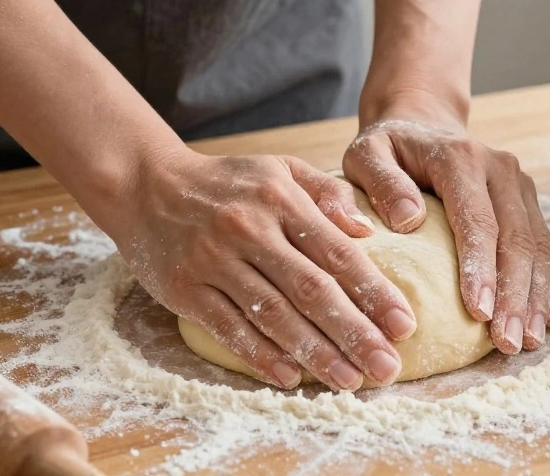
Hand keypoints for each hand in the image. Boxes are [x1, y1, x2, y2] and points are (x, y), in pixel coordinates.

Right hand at [105, 148, 417, 390]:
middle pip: (311, 290)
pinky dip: (259, 354)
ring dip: (315, 352)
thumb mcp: (280, 169)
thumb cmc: (226, 182)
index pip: (337, 253)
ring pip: (273, 315)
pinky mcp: (185, 288)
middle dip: (354, 332)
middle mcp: (249, 230)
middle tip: (387, 366)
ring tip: (349, 380)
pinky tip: (291, 376)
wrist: (145, 184)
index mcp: (280, 200)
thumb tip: (366, 230)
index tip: (404, 325)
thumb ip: (327, 193)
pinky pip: (228, 328)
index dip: (373, 292)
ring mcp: (214, 261)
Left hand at [343, 106, 549, 355]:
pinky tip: (542, 320)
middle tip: (507, 342)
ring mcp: (519, 185)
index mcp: (461, 159)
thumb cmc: (388, 148)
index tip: (479, 312)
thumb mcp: (366, 155)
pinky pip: (544, 246)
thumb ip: (380, 182)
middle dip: (514, 294)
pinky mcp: (527, 201)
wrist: (422, 122)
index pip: (477, 219)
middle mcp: (500, 169)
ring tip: (527, 340)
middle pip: (516, 238)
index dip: (481, 268)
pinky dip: (546, 285)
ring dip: (535, 297)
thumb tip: (406, 221)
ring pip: (538, 246)